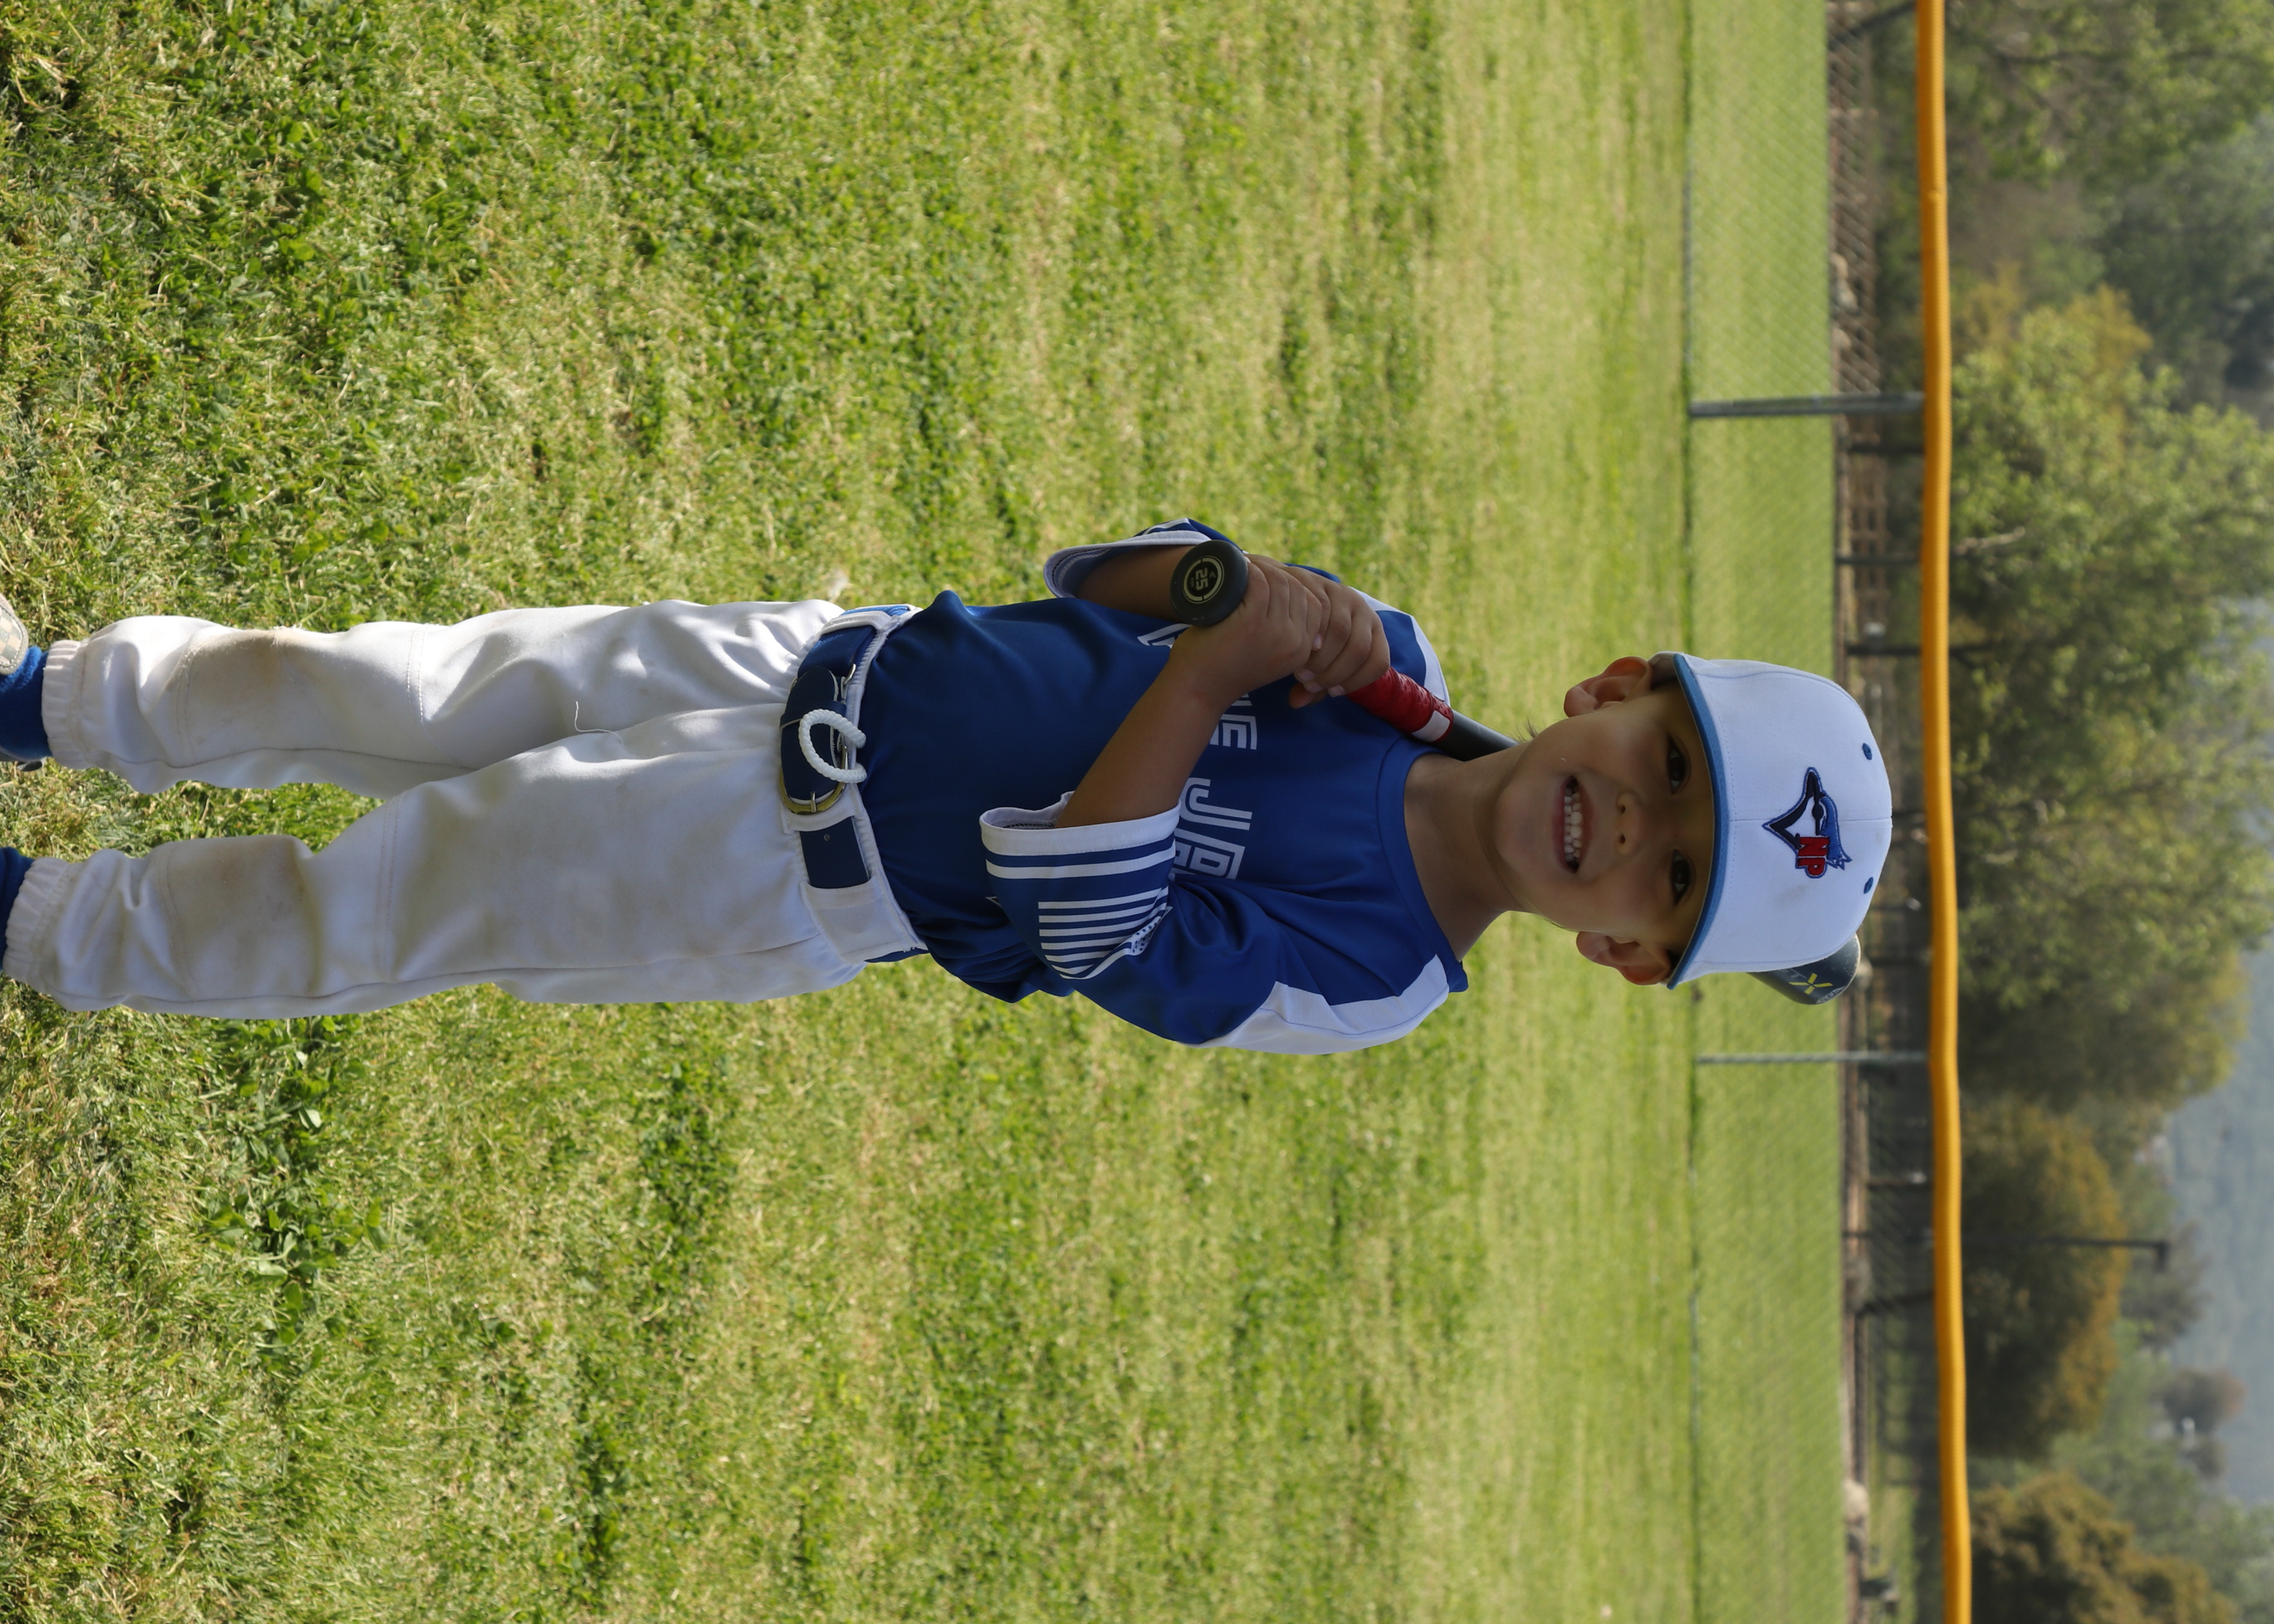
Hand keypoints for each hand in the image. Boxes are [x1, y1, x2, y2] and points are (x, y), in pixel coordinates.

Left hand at [1164, 556, 1326, 705]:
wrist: (1196, 691)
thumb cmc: (1223, 669)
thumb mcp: (1263, 657)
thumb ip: (1278, 640)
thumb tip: (1283, 605)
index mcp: (1301, 651)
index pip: (1314, 604)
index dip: (1293, 583)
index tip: (1268, 575)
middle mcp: (1295, 643)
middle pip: (1299, 590)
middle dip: (1278, 570)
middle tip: (1252, 565)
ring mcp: (1276, 633)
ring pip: (1282, 582)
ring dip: (1263, 565)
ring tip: (1243, 563)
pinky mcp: (1253, 623)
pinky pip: (1262, 583)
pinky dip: (1252, 569)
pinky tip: (1240, 565)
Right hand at [1277, 568, 1391, 707]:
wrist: (1289, 591)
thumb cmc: (1309, 633)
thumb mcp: (1319, 659)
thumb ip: (1314, 683)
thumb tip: (1296, 703)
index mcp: (1374, 630)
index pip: (1379, 662)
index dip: (1358, 682)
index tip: (1333, 692)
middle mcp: (1364, 610)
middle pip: (1359, 649)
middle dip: (1335, 673)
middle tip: (1310, 684)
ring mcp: (1343, 594)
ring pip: (1341, 632)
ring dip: (1321, 659)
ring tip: (1300, 673)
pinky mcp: (1321, 584)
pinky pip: (1321, 615)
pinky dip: (1312, 636)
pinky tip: (1299, 649)